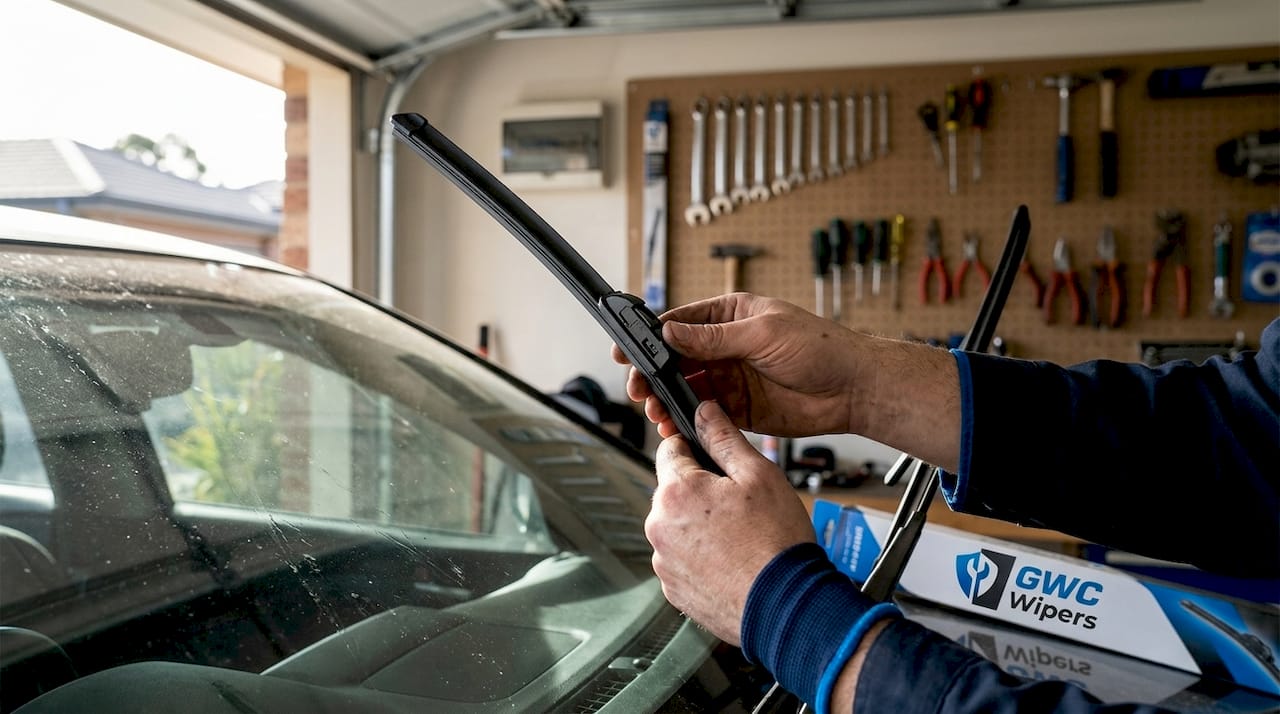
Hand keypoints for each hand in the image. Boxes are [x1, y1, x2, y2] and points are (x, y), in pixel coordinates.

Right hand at [613, 293, 866, 438]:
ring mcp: (732, 378)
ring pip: (686, 389)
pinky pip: (705, 414)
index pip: (680, 324)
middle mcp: (727, 347)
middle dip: (653, 374)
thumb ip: (714, 338)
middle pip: (676, 360)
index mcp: (731, 317)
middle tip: (637, 389)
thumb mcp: (763, 334)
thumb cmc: (820, 348)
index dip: (651, 337)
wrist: (853, 389)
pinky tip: (674, 425)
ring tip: (653, 411)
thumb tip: (670, 332)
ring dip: (666, 399)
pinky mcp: (740, 409)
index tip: (628, 351)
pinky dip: (686, 420)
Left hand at [645, 400, 815, 644]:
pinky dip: (701, 557)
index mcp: (676, 492)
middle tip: (739, 504)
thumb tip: (705, 411)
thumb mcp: (759, 475)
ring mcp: (664, 562)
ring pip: (677, 527)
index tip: (714, 460)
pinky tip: (731, 561)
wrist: (785, 607)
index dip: (695, 449)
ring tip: (739, 537)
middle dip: (700, 491)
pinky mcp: (674, 590)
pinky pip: (682, 560)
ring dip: (699, 526)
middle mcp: (659, 527)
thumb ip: (724, 438)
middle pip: (672, 491)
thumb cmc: (776, 543)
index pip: (669, 449)